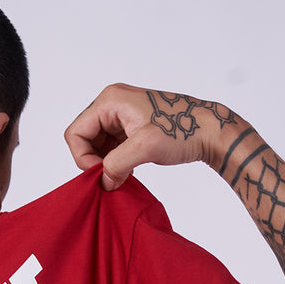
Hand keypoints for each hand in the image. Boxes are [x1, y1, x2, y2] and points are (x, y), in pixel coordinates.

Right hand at [65, 85, 247, 189]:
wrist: (209, 131)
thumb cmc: (182, 129)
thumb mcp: (145, 147)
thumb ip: (116, 164)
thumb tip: (103, 183)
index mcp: (110, 100)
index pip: (76, 133)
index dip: (83, 158)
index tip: (103, 174)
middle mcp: (112, 104)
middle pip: (84, 139)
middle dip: (95, 162)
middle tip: (114, 177)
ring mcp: (121, 116)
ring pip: (97, 146)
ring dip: (106, 164)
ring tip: (125, 174)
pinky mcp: (130, 127)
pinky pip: (111, 148)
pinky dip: (116, 162)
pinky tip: (130, 170)